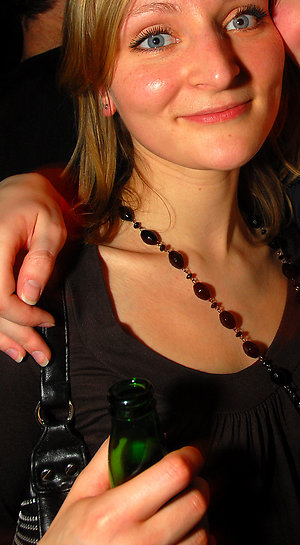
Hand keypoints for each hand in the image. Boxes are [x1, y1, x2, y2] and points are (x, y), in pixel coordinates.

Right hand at [0, 173, 69, 364]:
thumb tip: (30, 296)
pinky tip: (8, 342)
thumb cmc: (37, 206)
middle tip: (42, 353)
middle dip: (16, 334)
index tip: (47, 320)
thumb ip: (41, 260)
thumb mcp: (51, 226)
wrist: (17, 190)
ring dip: (4, 336)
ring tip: (27, 354)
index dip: (22, 314)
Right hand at [24, 441, 220, 544]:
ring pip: (205, 533)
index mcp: (111, 517)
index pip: (173, 473)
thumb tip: (137, 433)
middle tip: (187, 483)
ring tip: (181, 515)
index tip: (193, 453)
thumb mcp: (78, 499)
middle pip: (196, 501)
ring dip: (199, 519)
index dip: (191, 455)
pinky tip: (189, 541)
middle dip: (196, 484)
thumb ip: (107, 461)